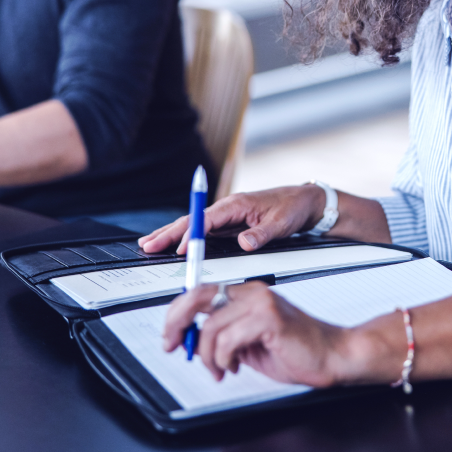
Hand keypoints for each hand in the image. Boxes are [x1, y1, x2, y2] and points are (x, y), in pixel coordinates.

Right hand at [138, 184, 326, 254]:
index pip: (207, 220)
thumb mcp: (282, 224)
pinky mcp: (229, 223)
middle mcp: (227, 208)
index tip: (179, 249)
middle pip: (192, 220)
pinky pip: (202, 230)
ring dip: (170, 234)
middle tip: (147, 246)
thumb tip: (244, 243)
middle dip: (168, 233)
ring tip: (149, 244)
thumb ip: (262, 234)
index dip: (191, 235)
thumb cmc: (293, 208)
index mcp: (237, 204)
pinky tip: (172, 245)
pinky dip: (184, 236)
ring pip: (193, 224)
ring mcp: (226, 216)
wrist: (305, 202)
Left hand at [162, 281, 353, 386]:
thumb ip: (222, 337)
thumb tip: (190, 339)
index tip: (169, 335)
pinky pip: (228, 338)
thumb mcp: (247, 344)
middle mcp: (252, 291)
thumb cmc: (295, 351)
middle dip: (176, 322)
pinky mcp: (269, 318)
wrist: (333, 355)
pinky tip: (232, 367)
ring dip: (207, 355)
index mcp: (247, 293)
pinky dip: (223, 357)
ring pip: (211, 325)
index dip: (177, 312)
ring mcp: (261, 302)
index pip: (200, 291)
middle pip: (198, 296)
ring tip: (220, 369)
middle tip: (172, 345)